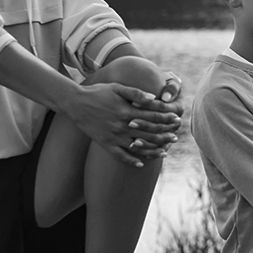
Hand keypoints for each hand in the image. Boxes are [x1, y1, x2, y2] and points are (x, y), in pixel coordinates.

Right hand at [66, 81, 181, 167]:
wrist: (75, 103)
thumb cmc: (98, 92)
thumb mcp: (117, 88)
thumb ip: (136, 93)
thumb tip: (153, 98)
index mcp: (127, 111)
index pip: (152, 116)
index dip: (166, 118)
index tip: (176, 119)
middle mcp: (122, 126)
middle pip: (149, 133)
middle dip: (164, 135)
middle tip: (176, 137)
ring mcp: (114, 136)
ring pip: (138, 147)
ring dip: (153, 150)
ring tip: (165, 152)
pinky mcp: (106, 143)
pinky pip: (121, 156)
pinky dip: (132, 161)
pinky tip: (141, 164)